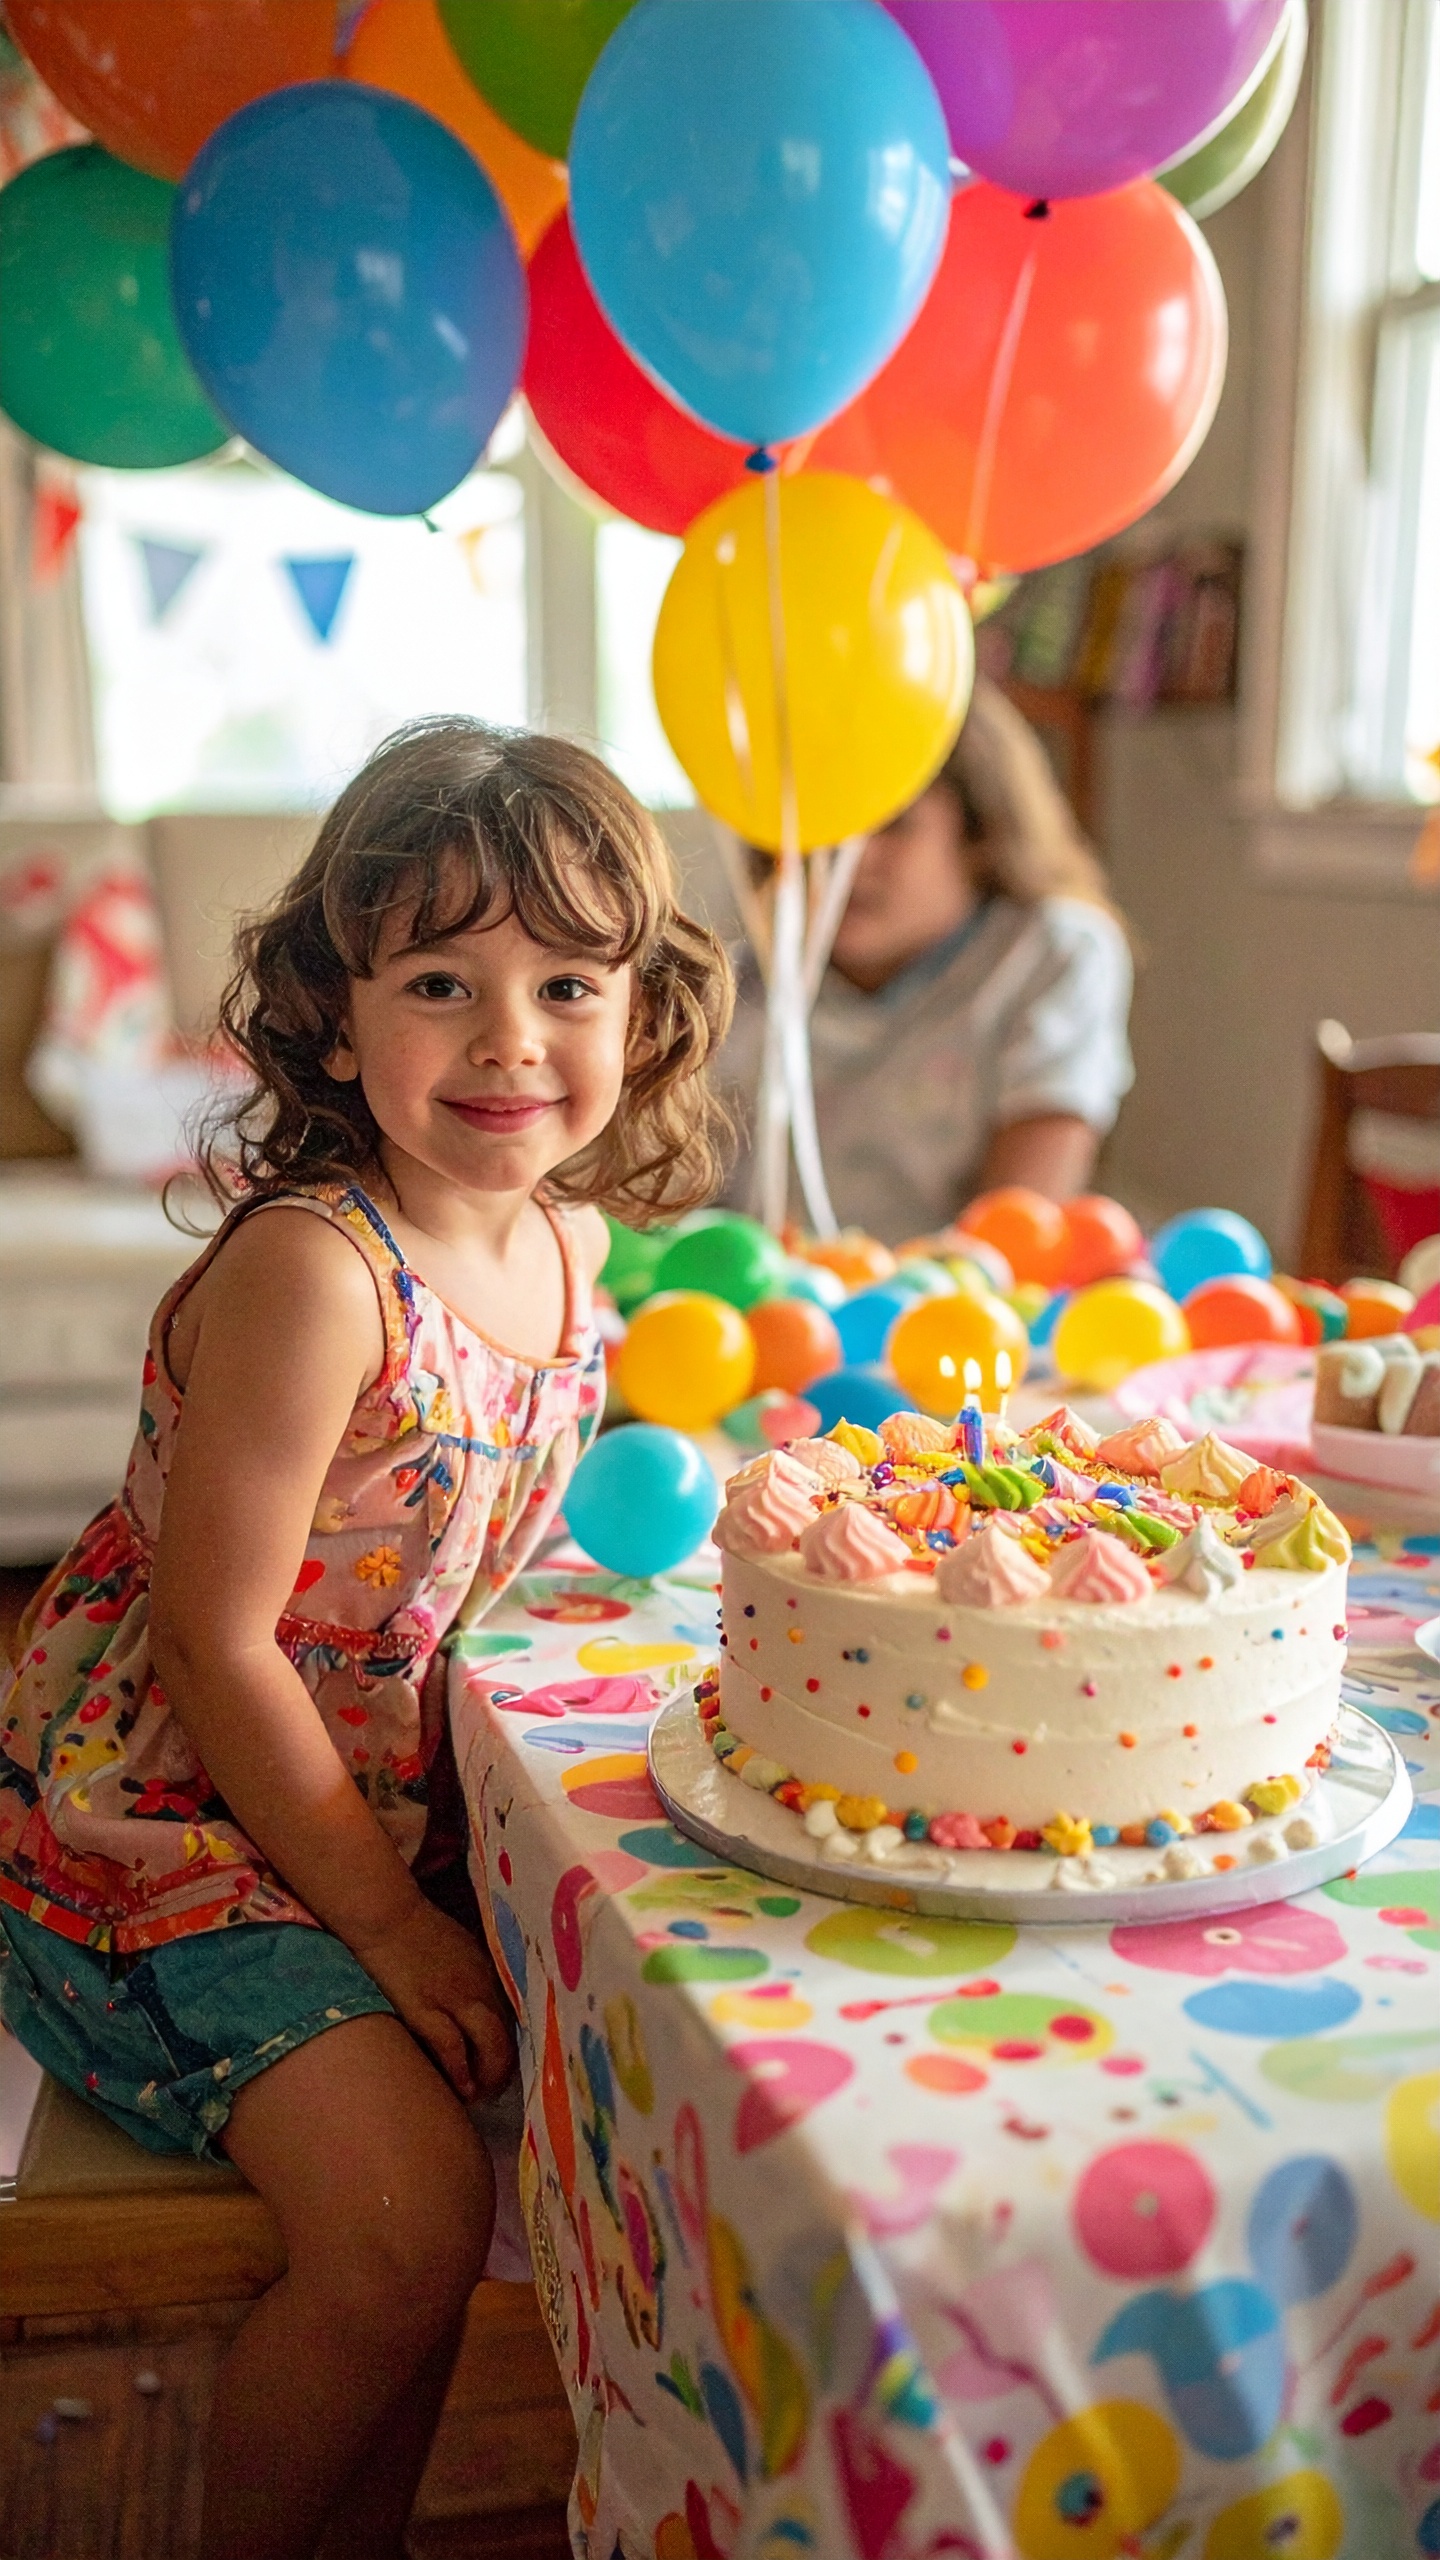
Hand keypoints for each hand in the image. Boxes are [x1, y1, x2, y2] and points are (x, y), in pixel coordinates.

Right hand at [353, 1898, 513, 2102]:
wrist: (386, 1915)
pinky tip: (460, 2088)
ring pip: (491, 2044)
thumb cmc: (418, 1931)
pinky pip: (452, 2046)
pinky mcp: (424, 2008)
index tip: (504, 2070)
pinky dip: (460, 2071)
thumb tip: (484, 2009)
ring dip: (489, 2077)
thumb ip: (477, 1979)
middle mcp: (480, 1987)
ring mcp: (454, 1998)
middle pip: (509, 2037)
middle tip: (491, 2092)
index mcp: (489, 1974)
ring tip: (477, 2096)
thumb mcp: (461, 1950)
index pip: (517, 2021)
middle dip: (503, 2071)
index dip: (512, 2051)